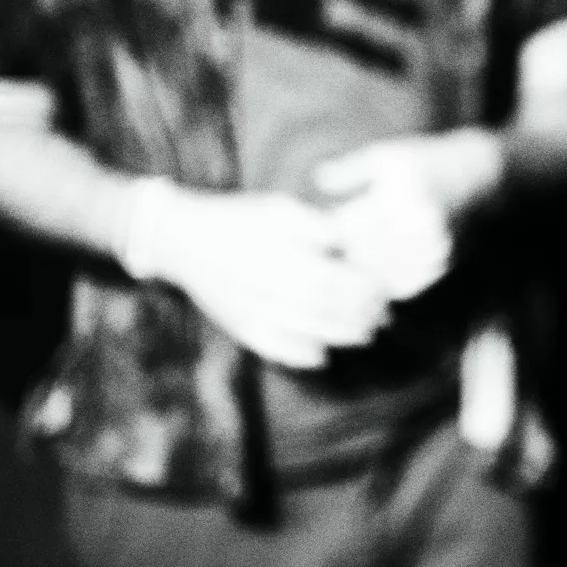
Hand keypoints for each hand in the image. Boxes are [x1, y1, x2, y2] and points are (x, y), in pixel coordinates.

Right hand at [129, 184, 389, 369]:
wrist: (182, 239)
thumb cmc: (239, 219)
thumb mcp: (278, 209)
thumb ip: (314, 226)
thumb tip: (347, 243)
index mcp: (277, 255)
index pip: (331, 279)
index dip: (361, 288)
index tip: (384, 288)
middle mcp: (263, 286)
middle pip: (321, 308)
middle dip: (358, 314)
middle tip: (384, 315)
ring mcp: (248, 310)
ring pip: (301, 331)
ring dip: (338, 337)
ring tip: (365, 335)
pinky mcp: (236, 326)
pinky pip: (270, 348)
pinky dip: (298, 355)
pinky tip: (322, 357)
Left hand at [312, 129, 502, 302]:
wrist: (479, 178)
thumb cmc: (426, 162)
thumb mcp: (387, 156)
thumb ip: (351, 169)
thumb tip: (318, 180)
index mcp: (403, 192)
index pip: (349, 226)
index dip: (327, 233)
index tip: (314, 235)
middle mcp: (421, 221)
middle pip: (362, 253)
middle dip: (341, 255)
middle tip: (324, 257)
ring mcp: (435, 245)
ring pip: (381, 274)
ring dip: (360, 274)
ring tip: (347, 267)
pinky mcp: (444, 262)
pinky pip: (403, 285)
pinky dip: (384, 284)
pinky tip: (375, 274)